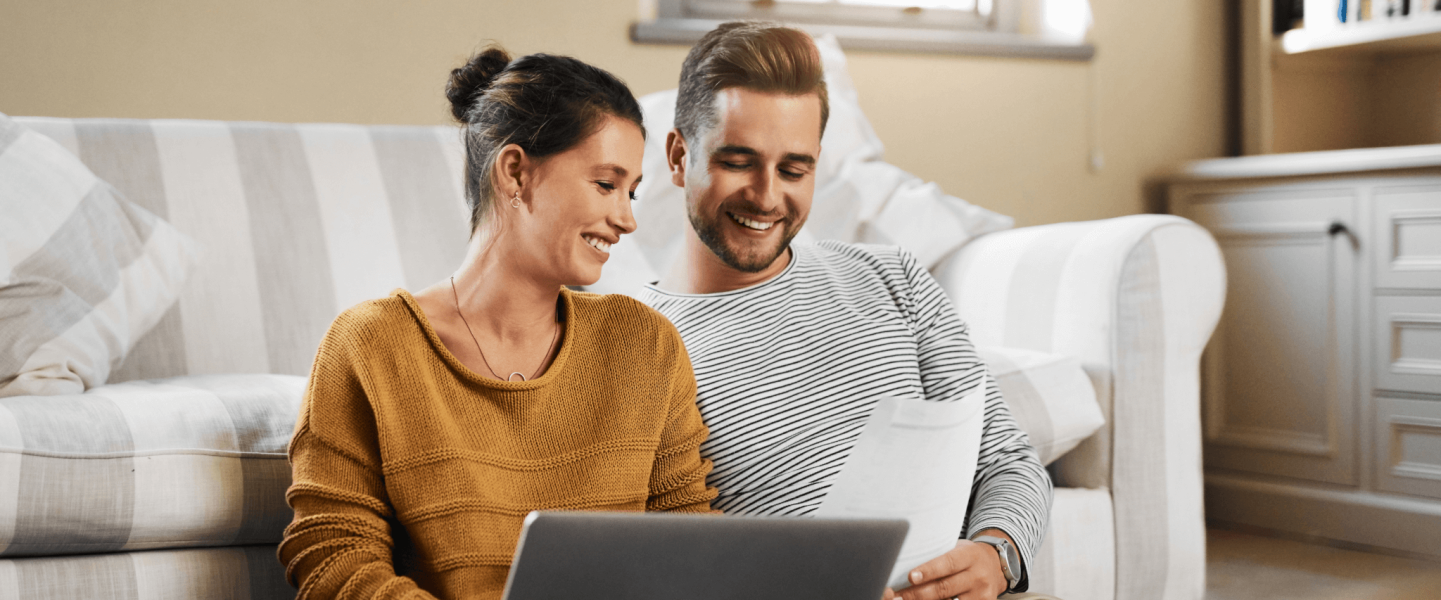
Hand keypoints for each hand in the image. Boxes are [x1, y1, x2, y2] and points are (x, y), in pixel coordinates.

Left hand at [881, 536, 1008, 599]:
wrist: (996, 566)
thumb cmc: (968, 557)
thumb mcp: (957, 549)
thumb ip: (938, 556)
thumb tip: (905, 563)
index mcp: (970, 556)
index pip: (948, 563)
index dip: (929, 570)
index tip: (911, 576)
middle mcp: (978, 577)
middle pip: (945, 588)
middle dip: (917, 594)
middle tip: (896, 596)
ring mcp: (981, 595)